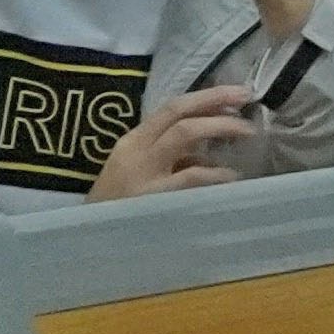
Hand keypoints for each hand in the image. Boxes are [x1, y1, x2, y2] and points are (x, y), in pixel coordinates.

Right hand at [89, 84, 259, 199]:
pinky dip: (214, 173)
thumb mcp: (139, 174)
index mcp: (134, 142)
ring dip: (219, 127)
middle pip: (179, 113)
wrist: (86, 241)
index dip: (206, 97)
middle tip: (246, 97)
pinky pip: (189, 178)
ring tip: (246, 131)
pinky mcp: (151, 199)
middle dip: (215, 100)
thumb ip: (171, 159)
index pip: (171, 108)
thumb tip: (211, 151)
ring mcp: (143, 174)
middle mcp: (137, 151)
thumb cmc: (117, 208)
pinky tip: (230, 176)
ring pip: (184, 135)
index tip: (236, 93)